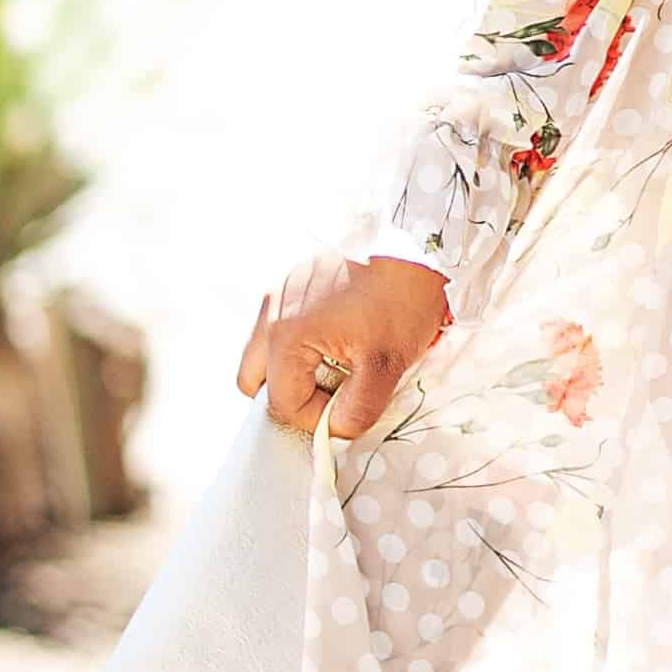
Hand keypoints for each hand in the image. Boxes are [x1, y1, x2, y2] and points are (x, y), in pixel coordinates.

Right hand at [240, 250, 449, 441]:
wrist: (417, 241)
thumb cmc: (402, 296)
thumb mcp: (387, 363)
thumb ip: (356, 409)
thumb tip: (335, 430)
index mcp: (285, 334)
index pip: (282, 405)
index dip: (316, 419)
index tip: (348, 407)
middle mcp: (270, 311)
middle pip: (255, 381)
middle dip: (290, 396)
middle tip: (333, 392)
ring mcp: (277, 291)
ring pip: (263, 353)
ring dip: (293, 369)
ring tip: (338, 362)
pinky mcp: (290, 280)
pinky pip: (278, 326)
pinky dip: (299, 343)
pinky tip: (338, 336)